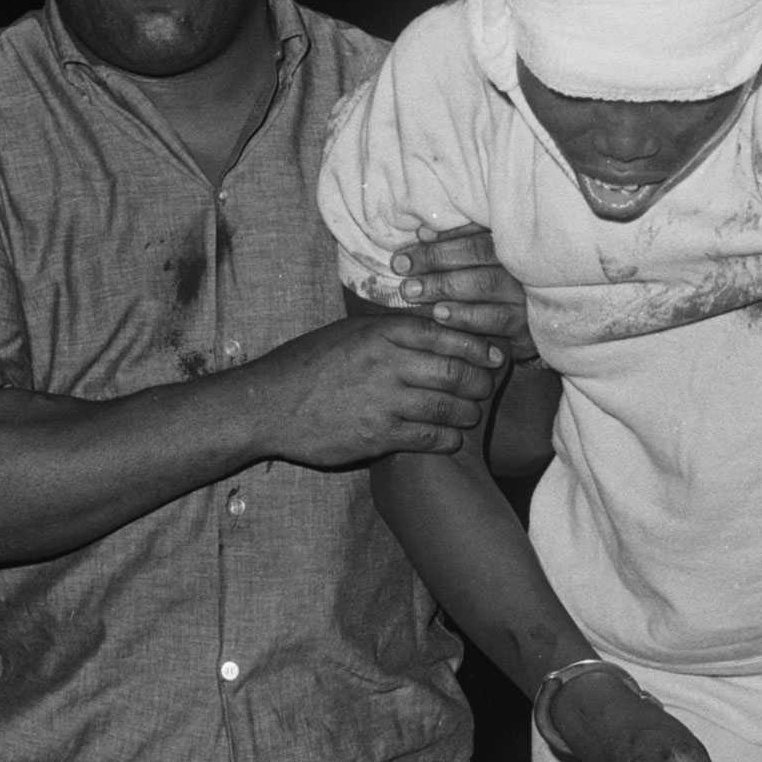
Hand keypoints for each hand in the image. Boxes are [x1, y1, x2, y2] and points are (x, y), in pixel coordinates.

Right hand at [254, 314, 507, 464]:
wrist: (268, 406)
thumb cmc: (307, 365)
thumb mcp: (348, 332)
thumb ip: (389, 329)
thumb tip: (431, 322)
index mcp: (381, 331)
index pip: (446, 334)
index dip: (478, 346)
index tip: (494, 356)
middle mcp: (386, 362)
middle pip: (455, 370)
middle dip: (480, 382)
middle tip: (487, 388)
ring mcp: (383, 400)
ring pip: (448, 405)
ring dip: (467, 413)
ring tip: (470, 415)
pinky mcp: (378, 435)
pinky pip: (429, 437)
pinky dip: (448, 439)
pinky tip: (450, 440)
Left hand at [394, 225, 536, 362]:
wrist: (533, 339)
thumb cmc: (494, 299)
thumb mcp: (480, 269)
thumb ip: (456, 249)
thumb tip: (422, 234)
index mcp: (512, 246)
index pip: (479, 230)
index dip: (447, 234)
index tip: (417, 237)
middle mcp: (523, 266)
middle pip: (480, 252)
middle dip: (437, 258)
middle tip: (402, 267)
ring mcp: (528, 296)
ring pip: (486, 283)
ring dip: (445, 286)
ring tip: (412, 291)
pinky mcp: (527, 327)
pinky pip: (496, 319)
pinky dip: (465, 316)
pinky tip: (439, 315)